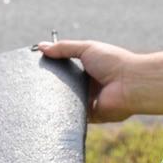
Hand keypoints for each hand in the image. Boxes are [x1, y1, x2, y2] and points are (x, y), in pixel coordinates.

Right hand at [37, 39, 162, 122]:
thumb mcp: (86, 48)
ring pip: (66, 102)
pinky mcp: (90, 116)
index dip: (53, 69)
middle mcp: (88, 86)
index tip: (36, 67)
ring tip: (38, 97)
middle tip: (32, 84)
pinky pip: (73, 116)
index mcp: (88, 69)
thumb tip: (41, 46)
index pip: (66, 70)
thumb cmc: (113, 62)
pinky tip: (52, 110)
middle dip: (51, 86)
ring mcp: (89, 101)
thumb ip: (64, 48)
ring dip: (57, 100)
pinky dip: (65, 113)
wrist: (130, 84)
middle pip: (64, 87)